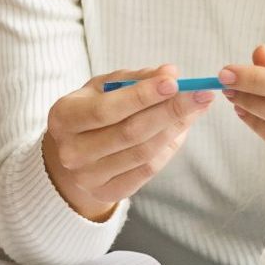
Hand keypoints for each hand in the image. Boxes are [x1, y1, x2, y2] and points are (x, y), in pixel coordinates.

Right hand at [41, 65, 217, 220]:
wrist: (73, 152)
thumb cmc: (91, 111)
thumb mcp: (103, 88)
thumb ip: (135, 78)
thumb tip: (170, 73)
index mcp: (63, 118)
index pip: (106, 109)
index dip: (142, 96)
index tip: (174, 82)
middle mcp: (71, 151)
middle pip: (130, 132)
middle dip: (170, 111)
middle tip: (201, 94)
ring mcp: (88, 176)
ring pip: (143, 152)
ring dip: (175, 128)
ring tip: (197, 108)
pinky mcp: (107, 192)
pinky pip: (148, 170)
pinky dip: (168, 148)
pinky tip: (180, 130)